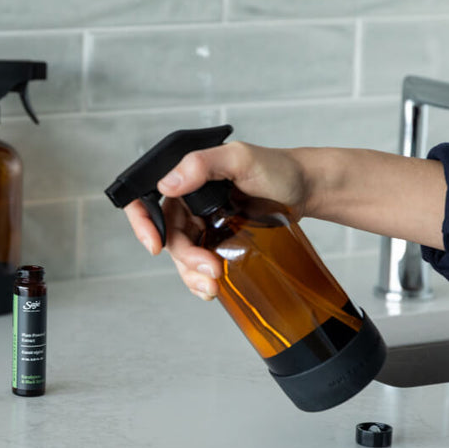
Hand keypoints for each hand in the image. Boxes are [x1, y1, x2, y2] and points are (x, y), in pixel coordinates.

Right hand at [124, 141, 309, 299]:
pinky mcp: (219, 241)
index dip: (143, 223)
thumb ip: (202, 164)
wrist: (306, 189)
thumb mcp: (240, 159)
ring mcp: (203, 223)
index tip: (155, 246)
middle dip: (185, 258)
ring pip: (183, 254)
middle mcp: (190, 200)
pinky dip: (202, 279)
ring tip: (214, 285)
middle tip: (210, 269)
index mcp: (187, 177)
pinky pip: (200, 263)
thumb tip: (168, 183)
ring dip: (192, 274)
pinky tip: (214, 289)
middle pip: (168, 235)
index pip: (147, 198)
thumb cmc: (277, 168)